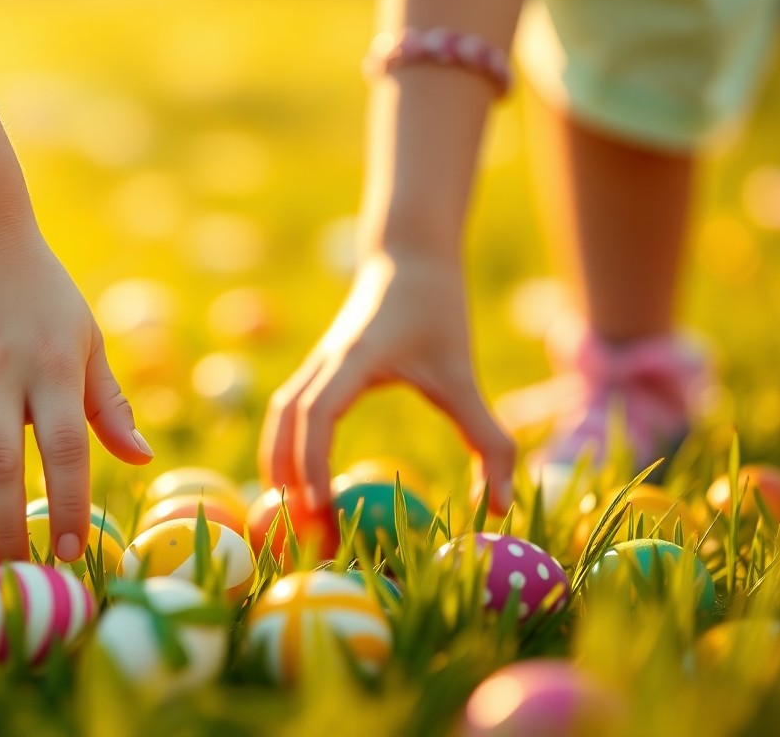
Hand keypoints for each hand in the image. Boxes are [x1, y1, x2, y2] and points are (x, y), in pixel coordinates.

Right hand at [0, 224, 153, 568]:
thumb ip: (108, 401)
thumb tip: (141, 459)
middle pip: (2, 467)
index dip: (69, 505)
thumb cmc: (37, 291)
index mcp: (52, 367)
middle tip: (19, 574)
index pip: (65, 449)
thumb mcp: (83, 335)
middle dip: (11, 530)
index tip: (71, 552)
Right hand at [258, 250, 514, 511]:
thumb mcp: (462, 373)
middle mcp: (326, 360)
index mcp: (356, 358)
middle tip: (296, 524)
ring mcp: (317, 361)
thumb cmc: (437, 311)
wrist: (408, 256)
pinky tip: (300, 476)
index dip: (312, 458)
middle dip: (285, 470)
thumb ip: (485, 435)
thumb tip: (501, 504)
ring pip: (281, 412)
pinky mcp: (318, 365)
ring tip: (288, 508)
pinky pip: (291, 407)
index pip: (319, 411)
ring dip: (279, 458)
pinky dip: (287, 442)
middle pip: (285, 417)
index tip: (319, 505)